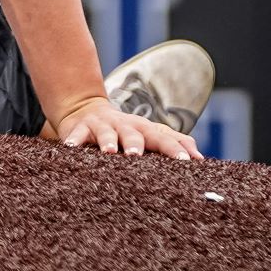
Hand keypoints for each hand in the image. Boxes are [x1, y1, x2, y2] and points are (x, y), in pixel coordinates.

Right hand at [53, 94, 202, 159]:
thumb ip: (173, 141)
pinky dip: (74, 140)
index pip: (163, 138)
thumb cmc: (125, 129)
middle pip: (134, 134)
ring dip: (108, 141)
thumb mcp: (148, 132)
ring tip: (108, 151)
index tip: (186, 161)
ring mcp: (102, 125)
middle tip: (137, 155)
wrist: (86, 109)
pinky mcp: (80, 128)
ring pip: (106, 132)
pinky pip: (76, 134)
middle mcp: (125, 126)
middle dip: (136, 144)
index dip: (174, 148)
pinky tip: (71, 147)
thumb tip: (199, 157)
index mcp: (144, 129)